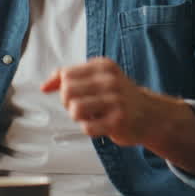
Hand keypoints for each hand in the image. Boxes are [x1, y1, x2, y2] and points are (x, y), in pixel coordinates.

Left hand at [41, 57, 159, 146]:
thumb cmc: (118, 97)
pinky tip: (101, 124)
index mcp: (103, 66)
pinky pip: (86, 127)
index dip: (63, 87)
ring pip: (75, 109)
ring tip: (91, 115)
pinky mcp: (118, 121)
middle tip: (83, 106)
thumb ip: (69, 78)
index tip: (73, 95)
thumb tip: (44, 86)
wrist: (150, 115)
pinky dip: (89, 129)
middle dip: (68, 103)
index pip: (66, 74)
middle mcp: (110, 80)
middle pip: (67, 91)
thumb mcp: (97, 78)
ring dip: (78, 117)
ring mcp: (116, 100)